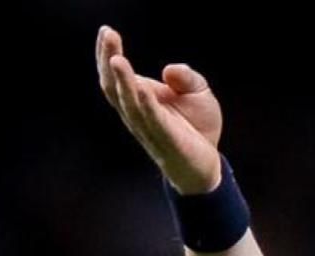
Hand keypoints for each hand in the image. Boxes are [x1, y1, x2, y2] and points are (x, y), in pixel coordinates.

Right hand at [95, 26, 224, 194]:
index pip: (115, 77)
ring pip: (129, 103)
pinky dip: (145, 104)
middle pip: (114, 87)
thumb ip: (185, 76)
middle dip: (108, 60)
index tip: (106, 31)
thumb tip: (167, 70)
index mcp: (139, 100)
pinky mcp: (167, 140)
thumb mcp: (198, 92)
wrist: (208, 165)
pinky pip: (152, 121)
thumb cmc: (198, 127)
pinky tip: (140, 88)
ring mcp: (149, 129)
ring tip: (117, 58)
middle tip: (106, 34)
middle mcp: (137, 114)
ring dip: (122, 80)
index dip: (107, 55)